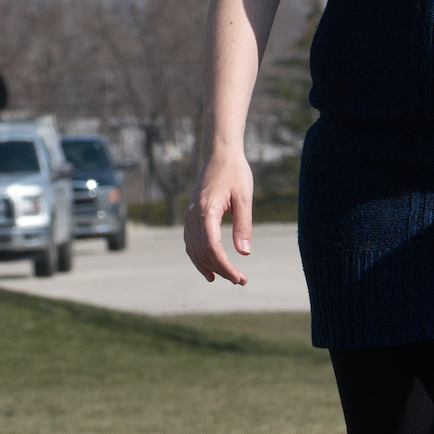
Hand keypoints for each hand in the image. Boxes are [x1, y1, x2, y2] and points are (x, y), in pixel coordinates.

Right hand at [186, 149, 256, 284]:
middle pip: (202, 252)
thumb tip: (244, 253)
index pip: (212, 248)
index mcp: (207, 211)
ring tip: (224, 278)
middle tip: (240, 280)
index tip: (240, 278)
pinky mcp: (191, 214)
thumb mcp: (245, 198)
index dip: (225, 266)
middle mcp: (193, 215)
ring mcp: (189, 215)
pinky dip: (198, 256)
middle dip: (220, 269)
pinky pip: (190, 241)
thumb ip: (243, 225)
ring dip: (207, 266)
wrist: (219, 153)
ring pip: (193, 249)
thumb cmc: (235, 172)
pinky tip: (209, 265)